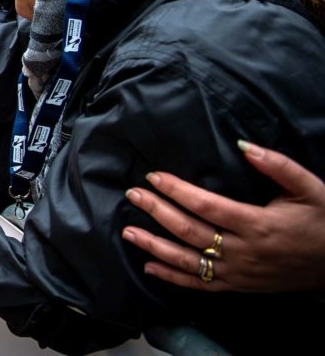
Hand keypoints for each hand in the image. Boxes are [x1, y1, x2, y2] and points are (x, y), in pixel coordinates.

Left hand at [122, 141, 324, 291]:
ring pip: (187, 261)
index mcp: (258, 223)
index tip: (153, 177)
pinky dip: (172, 278)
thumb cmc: (324, 222)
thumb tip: (244, 145)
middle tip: (132, 195)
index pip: (206, 205)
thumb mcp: (310, 188)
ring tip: (128, 231)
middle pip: (189, 231)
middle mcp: (244, 251)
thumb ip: (277, 165)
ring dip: (154, 246)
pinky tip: (149, 267)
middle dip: (157, 211)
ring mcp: (239, 273)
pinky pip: (200, 285)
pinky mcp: (239, 287)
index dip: (177, 191)